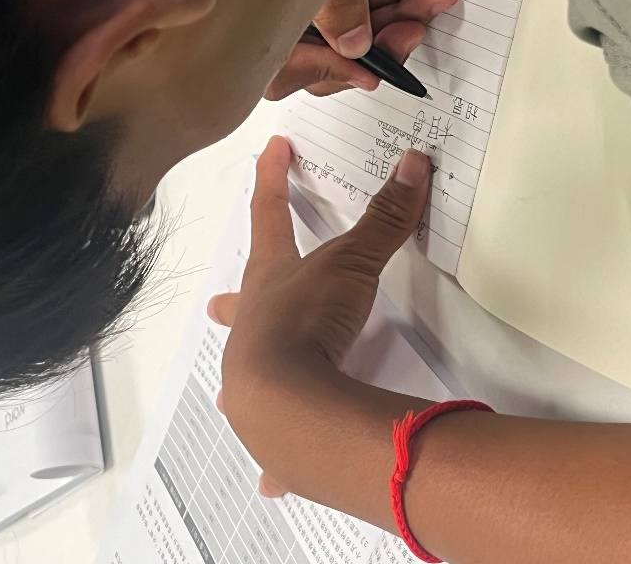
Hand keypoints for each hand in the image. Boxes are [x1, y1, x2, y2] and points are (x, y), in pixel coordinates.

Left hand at [208, 136, 431, 495]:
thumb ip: (386, 218)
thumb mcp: (353, 263)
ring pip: (246, 371)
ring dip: (247, 373)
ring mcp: (254, 376)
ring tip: (236, 387)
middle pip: (241, 304)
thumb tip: (413, 164)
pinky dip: (274, 456)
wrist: (284, 399)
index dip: (273, 179)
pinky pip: (271, 441)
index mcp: (270, 279)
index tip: (272, 150)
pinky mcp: (269, 425)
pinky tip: (270, 480)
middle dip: (234, 302)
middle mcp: (253, 325)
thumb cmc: (307, 322)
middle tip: (217, 304)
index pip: (269, 215)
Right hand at [264, 0, 457, 100]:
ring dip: (398, 8)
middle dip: (380, 36)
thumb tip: (355, 52)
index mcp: (246, 11)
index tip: (376, 69)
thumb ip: (339, 5)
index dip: (335, 72)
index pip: (291, 69)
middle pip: (327, 49)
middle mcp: (263, 3)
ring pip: (350, 20)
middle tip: (417, 24)